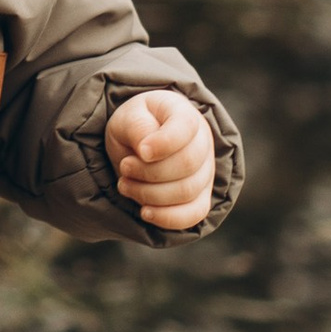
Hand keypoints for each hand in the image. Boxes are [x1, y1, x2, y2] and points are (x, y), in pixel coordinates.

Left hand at [106, 90, 215, 232]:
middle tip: (124, 168)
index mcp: (186, 113)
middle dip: (149, 172)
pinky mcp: (201, 197)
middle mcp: (204, 142)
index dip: (163, 143)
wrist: (139, 145)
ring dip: (149, 194)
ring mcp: (206, 171)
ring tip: (125, 184)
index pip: (186, 127)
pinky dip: (167, 217)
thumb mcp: (128, 118)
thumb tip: (146, 151)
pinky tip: (144, 211)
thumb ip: (137, 127)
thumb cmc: (136, 127)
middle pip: (187, 164)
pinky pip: (194, 214)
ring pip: (187, 191)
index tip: (140, 152)